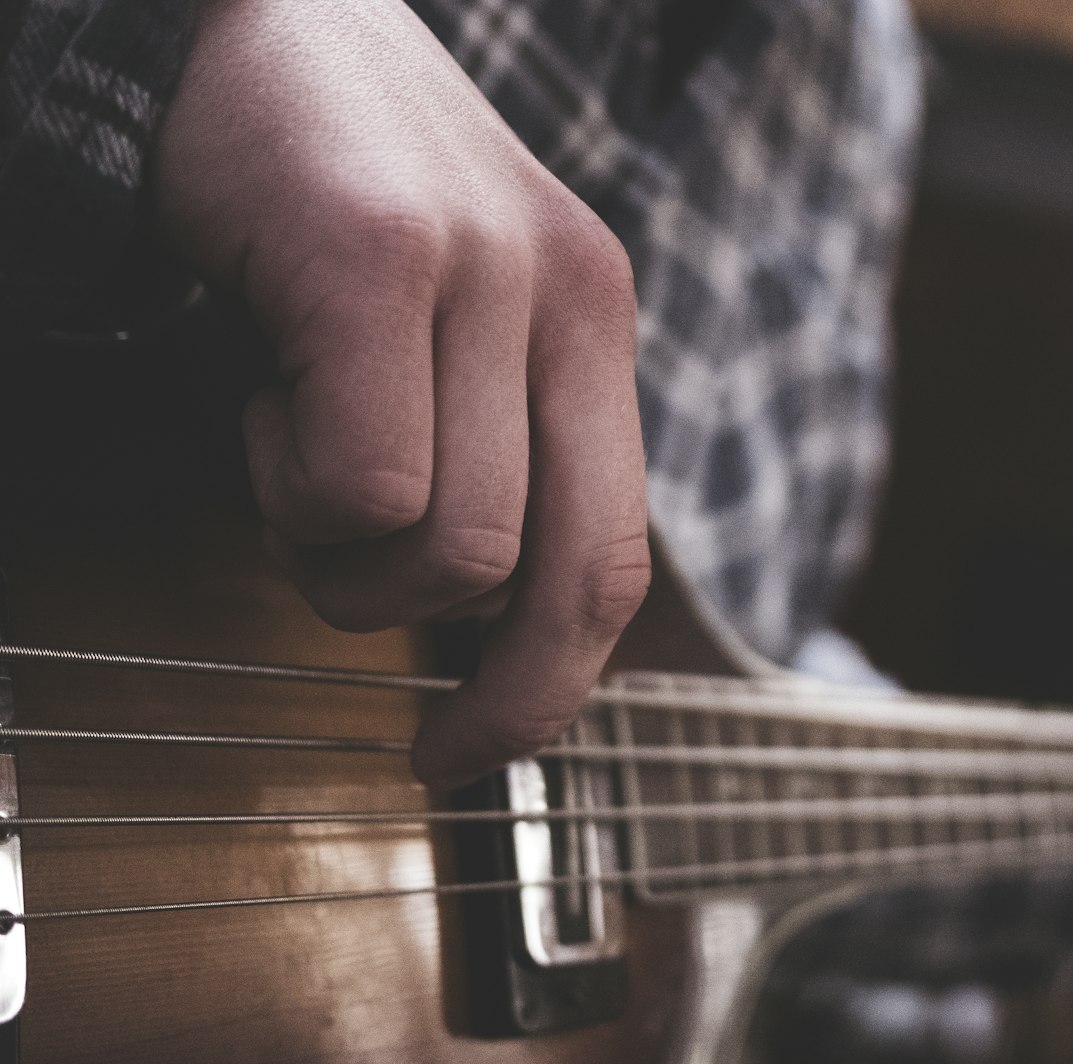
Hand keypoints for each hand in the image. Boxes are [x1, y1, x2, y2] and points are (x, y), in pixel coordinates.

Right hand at [154, 0, 649, 787]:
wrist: (222, 16)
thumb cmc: (317, 205)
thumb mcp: (447, 332)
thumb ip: (489, 451)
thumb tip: (477, 628)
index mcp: (593, 324)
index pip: (620, 558)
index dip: (557, 688)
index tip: (477, 750)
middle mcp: (566, 294)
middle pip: (560, 579)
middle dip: (484, 688)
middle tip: (413, 728)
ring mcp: (482, 267)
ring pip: (451, 548)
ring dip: (343, 558)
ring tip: (291, 457)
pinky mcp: (380, 253)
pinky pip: (360, 481)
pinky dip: (287, 486)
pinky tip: (262, 399)